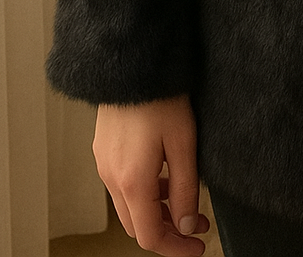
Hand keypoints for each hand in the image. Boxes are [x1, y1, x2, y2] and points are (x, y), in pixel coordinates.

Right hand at [93, 95, 209, 254]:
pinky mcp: (104, 151)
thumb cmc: (161, 98)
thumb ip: (185, 190)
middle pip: (137, 225)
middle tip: (195, 225)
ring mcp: (104, 164)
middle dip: (167, 231)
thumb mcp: (184, 144)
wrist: (133, 63)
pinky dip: (144, 193)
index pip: (150, 236)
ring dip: (156, 212)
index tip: (197, 246)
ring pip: (129, 206)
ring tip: (185, 200)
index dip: (175, 248)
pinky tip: (164, 177)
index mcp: (132, 181)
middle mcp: (111, 177)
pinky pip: (122, 186)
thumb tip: (185, 225)